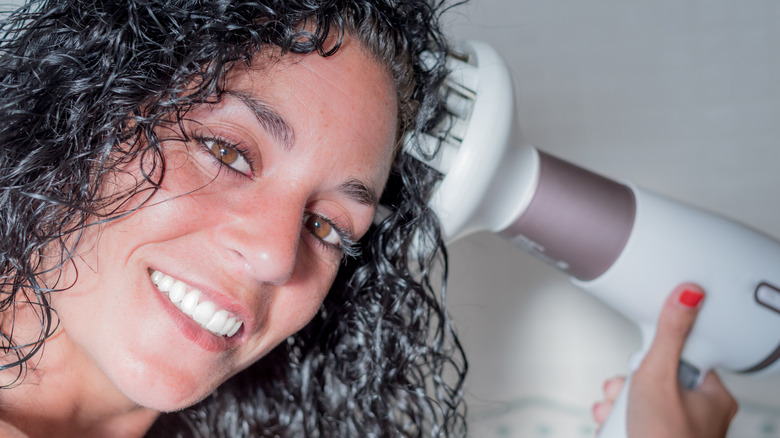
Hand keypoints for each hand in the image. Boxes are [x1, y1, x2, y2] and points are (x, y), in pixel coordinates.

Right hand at [592, 284, 737, 436]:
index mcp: (712, 396)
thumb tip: (687, 294)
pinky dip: (616, 419)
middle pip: (654, 377)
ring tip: (613, 411)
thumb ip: (669, 334)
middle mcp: (699, 415)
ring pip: (639, 399)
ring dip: (617, 403)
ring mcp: (676, 430)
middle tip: (625, 391)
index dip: (654, 355)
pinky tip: (610, 423)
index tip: (644, 361)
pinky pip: (632, 419)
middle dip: (628, 383)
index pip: (680, 355)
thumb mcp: (659, 376)